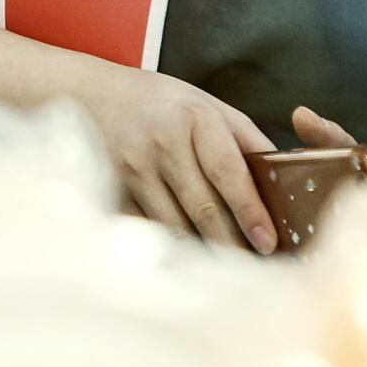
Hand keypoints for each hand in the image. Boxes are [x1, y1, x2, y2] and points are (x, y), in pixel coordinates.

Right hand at [84, 62, 280, 254]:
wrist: (84, 95)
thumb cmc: (156, 103)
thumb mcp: (204, 104)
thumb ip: (243, 136)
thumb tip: (282, 173)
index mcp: (194, 118)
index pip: (228, 172)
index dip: (250, 210)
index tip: (268, 241)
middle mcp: (163, 144)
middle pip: (203, 208)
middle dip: (232, 244)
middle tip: (255, 269)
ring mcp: (133, 170)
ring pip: (176, 226)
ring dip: (203, 253)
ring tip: (227, 272)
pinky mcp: (113, 191)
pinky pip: (148, 229)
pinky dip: (169, 249)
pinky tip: (187, 263)